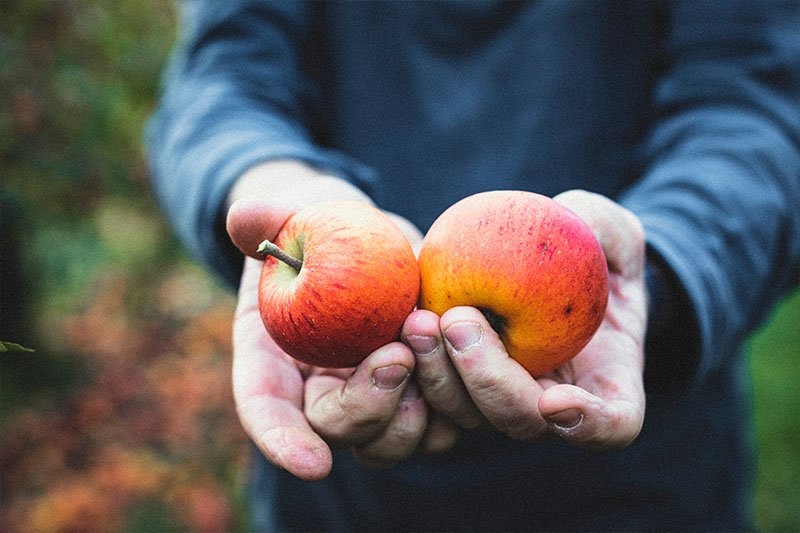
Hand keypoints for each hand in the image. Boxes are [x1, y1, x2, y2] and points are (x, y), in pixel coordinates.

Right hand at [227, 161, 426, 480]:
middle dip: (370, 406)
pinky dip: (458, 390)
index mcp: (276, 362)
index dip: (284, 443)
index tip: (311, 462)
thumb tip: (243, 217)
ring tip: (427, 332)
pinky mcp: (423, 389)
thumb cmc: (315, 233)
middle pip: (341, 432)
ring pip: (399, 439)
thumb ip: (267, 220)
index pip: (268, 414)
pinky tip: (464, 342)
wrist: (358, 242)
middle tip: (396, 354)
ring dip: (421, 402)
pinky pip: (446, 417)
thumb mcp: (289, 218)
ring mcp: (377, 397)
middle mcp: (324, 394)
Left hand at [402, 190, 646, 449]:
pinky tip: (395, 328)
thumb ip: (601, 225)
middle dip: (486, 381)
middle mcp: (550, 401)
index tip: (558, 400)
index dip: (589, 425)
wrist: (529, 260)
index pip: (612, 423)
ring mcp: (497, 396)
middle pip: (519, 419)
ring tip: (418, 322)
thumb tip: (577, 228)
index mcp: (605, 378)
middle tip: (457, 321)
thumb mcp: (604, 224)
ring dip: (438, 375)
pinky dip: (407, 373)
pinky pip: (425, 394)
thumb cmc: (583, 243)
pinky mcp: (453, 380)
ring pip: (464, 414)